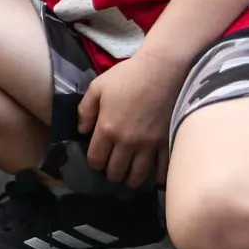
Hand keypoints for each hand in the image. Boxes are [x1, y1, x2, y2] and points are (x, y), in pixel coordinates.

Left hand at [78, 50, 186, 188]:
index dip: (94, 163)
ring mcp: (149, 144)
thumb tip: (81, 130)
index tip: (96, 162)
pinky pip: (163, 168)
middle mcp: (127, 141)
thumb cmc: (128, 76)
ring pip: (138, 174)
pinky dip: (158, 177)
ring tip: (130, 179)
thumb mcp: (97, 87)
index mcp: (107, 129)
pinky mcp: (167, 142)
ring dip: (132, 179)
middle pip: (116, 170)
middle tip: (113, 172)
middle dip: (111, 174)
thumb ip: (85, 110)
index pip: (96, 158)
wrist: (162, 69)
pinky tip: (154, 179)